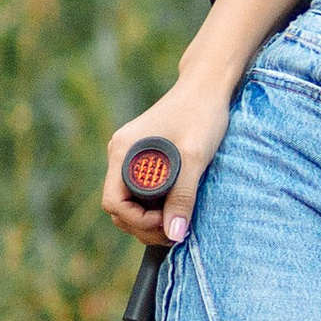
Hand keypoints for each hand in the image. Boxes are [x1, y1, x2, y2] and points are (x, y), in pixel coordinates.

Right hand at [104, 80, 231, 245]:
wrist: (207, 86)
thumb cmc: (201, 115)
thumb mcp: (195, 158)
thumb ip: (183, 197)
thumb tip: (175, 234)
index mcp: (123, 152)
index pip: (114, 202)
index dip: (137, 221)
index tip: (166, 224)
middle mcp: (120, 154)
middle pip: (119, 206)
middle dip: (143, 225)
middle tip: (175, 233)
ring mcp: (130, 155)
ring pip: (130, 200)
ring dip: (149, 218)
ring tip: (177, 224)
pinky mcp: (142, 156)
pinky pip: (140, 189)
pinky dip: (154, 204)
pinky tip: (175, 208)